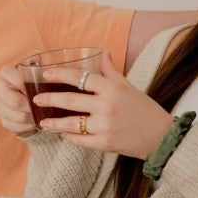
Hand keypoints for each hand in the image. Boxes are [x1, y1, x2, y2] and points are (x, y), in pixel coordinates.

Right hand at [0, 65, 36, 137]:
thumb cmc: (35, 85)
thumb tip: (37, 54)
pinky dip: (28, 126)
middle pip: (13, 101)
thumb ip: (37, 63)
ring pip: (17, 116)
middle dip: (30, 105)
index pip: (6, 73)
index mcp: (6, 75)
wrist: (32, 106)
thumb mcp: (38, 73)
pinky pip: (16, 127)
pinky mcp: (4, 122)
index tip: (33, 87)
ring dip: (32, 117)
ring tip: (41, 115)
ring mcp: (0, 107)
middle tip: (42, 105)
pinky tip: (35, 122)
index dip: (19, 80)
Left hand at [33, 52, 172, 158]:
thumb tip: (102, 53)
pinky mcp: (105, 144)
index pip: (80, 78)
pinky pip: (80, 140)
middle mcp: (106, 106)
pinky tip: (63, 134)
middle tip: (36, 99)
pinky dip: (69, 137)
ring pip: (71, 123)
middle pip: (70, 101)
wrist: (161, 137)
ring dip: (54, 123)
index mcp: (111, 89)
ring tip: (43, 121)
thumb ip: (110, 71)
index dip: (60, 75)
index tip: (46, 75)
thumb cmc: (144, 109)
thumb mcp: (128, 86)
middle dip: (49, 100)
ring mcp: (104, 126)